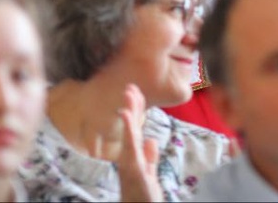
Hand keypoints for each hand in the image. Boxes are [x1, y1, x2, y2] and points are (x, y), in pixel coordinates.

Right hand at [116, 84, 162, 202]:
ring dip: (130, 113)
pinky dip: (129, 130)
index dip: (136, 110)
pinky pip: (131, 147)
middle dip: (132, 106)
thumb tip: (151, 140)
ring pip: (130, 133)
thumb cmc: (142, 196)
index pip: (136, 129)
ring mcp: (130, 162)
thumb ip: (149, 157)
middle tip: (130, 85)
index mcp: (135, 156)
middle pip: (132, 127)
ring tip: (129, 94)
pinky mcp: (133, 169)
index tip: (135, 90)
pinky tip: (126, 115)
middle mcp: (129, 157)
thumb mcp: (148, 174)